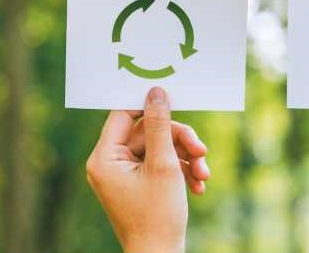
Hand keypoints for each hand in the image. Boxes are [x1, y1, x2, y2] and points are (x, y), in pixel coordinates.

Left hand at [86, 87, 210, 252]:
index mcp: (104, 158)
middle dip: (179, 142)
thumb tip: (156, 92)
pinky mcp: (138, 184)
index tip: (175, 104)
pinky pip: (159, 165)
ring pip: (159, 149)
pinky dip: (180, 171)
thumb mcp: (164, 164)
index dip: (149, 107)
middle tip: (202, 152)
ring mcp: (124, 175)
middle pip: (147, 133)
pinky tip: (198, 185)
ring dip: (185, 158)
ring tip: (204, 175)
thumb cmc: (158, 215)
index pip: (123, 115)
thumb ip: (161, 126)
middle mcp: (109, 164)